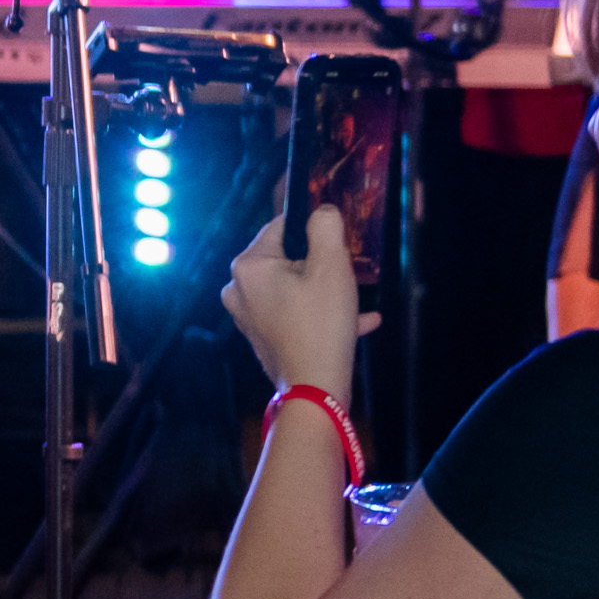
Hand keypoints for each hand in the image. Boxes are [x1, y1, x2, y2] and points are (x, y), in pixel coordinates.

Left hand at [219, 208, 370, 400]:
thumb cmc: (321, 324)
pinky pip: (295, 315)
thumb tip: (322, 210)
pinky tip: (360, 321)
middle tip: (349, 275)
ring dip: (327, 293)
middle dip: (321, 265)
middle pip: (287, 260)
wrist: (315, 389)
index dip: (312, 231)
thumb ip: (326, 228)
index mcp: (248, 265)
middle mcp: (238, 288)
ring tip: (356, 300)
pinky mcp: (262, 337)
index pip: (280, 227)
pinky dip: (323, 315)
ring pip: (295, 290)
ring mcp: (247, 315)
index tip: (338, 240)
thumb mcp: (332, 266)